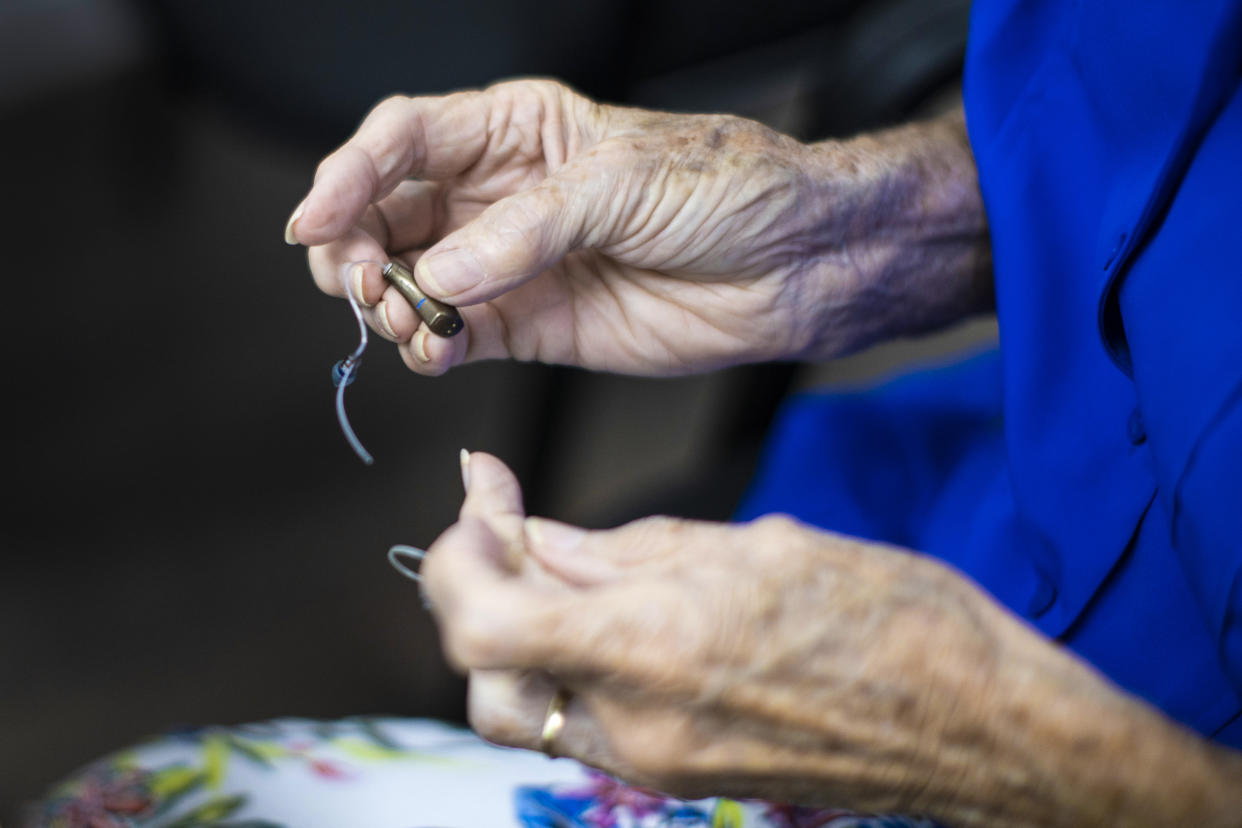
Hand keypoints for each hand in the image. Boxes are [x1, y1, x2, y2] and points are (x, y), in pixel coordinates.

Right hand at [288, 81, 988, 375]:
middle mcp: (502, 195)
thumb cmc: (726, 190)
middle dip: (355, 247)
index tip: (314, 220)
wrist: (793, 264)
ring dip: (388, 303)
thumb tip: (441, 274)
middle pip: (388, 212)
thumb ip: (526, 231)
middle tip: (358, 282)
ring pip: (411, 279)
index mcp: (517, 130)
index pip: (404, 139)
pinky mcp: (532, 325)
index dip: (348, 175)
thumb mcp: (622, 184)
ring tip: (405, 318)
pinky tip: (434, 349)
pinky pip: (456, 335)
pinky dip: (430, 347)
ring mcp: (511, 263)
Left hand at [421, 453, 1241, 826]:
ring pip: (530, 708)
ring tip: (563, 567)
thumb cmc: (892, 622)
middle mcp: (639, 724)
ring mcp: (657, 764)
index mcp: (655, 647)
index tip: (483, 499)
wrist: (976, 728)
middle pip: (485, 680)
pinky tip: (614, 613)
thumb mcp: (757, 546)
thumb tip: (542, 540)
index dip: (458, 557)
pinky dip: (574, 666)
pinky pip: (589, 724)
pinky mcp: (680, 777)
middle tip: (511, 529)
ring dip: (520, 636)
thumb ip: (628, 552)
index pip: (482, 624)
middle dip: (478, 596)